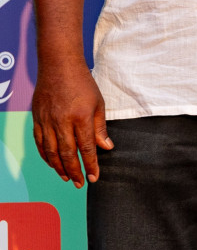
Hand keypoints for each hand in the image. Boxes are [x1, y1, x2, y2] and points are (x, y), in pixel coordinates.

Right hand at [31, 60, 111, 187]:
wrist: (59, 66)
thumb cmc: (83, 83)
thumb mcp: (98, 103)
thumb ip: (100, 127)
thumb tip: (106, 147)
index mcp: (81, 118)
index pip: (87, 148)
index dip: (90, 165)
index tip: (94, 177)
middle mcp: (62, 122)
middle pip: (67, 154)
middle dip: (74, 171)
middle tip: (80, 183)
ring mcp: (47, 122)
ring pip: (51, 152)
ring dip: (59, 167)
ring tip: (67, 177)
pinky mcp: (37, 120)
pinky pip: (40, 143)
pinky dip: (45, 156)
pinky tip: (52, 163)